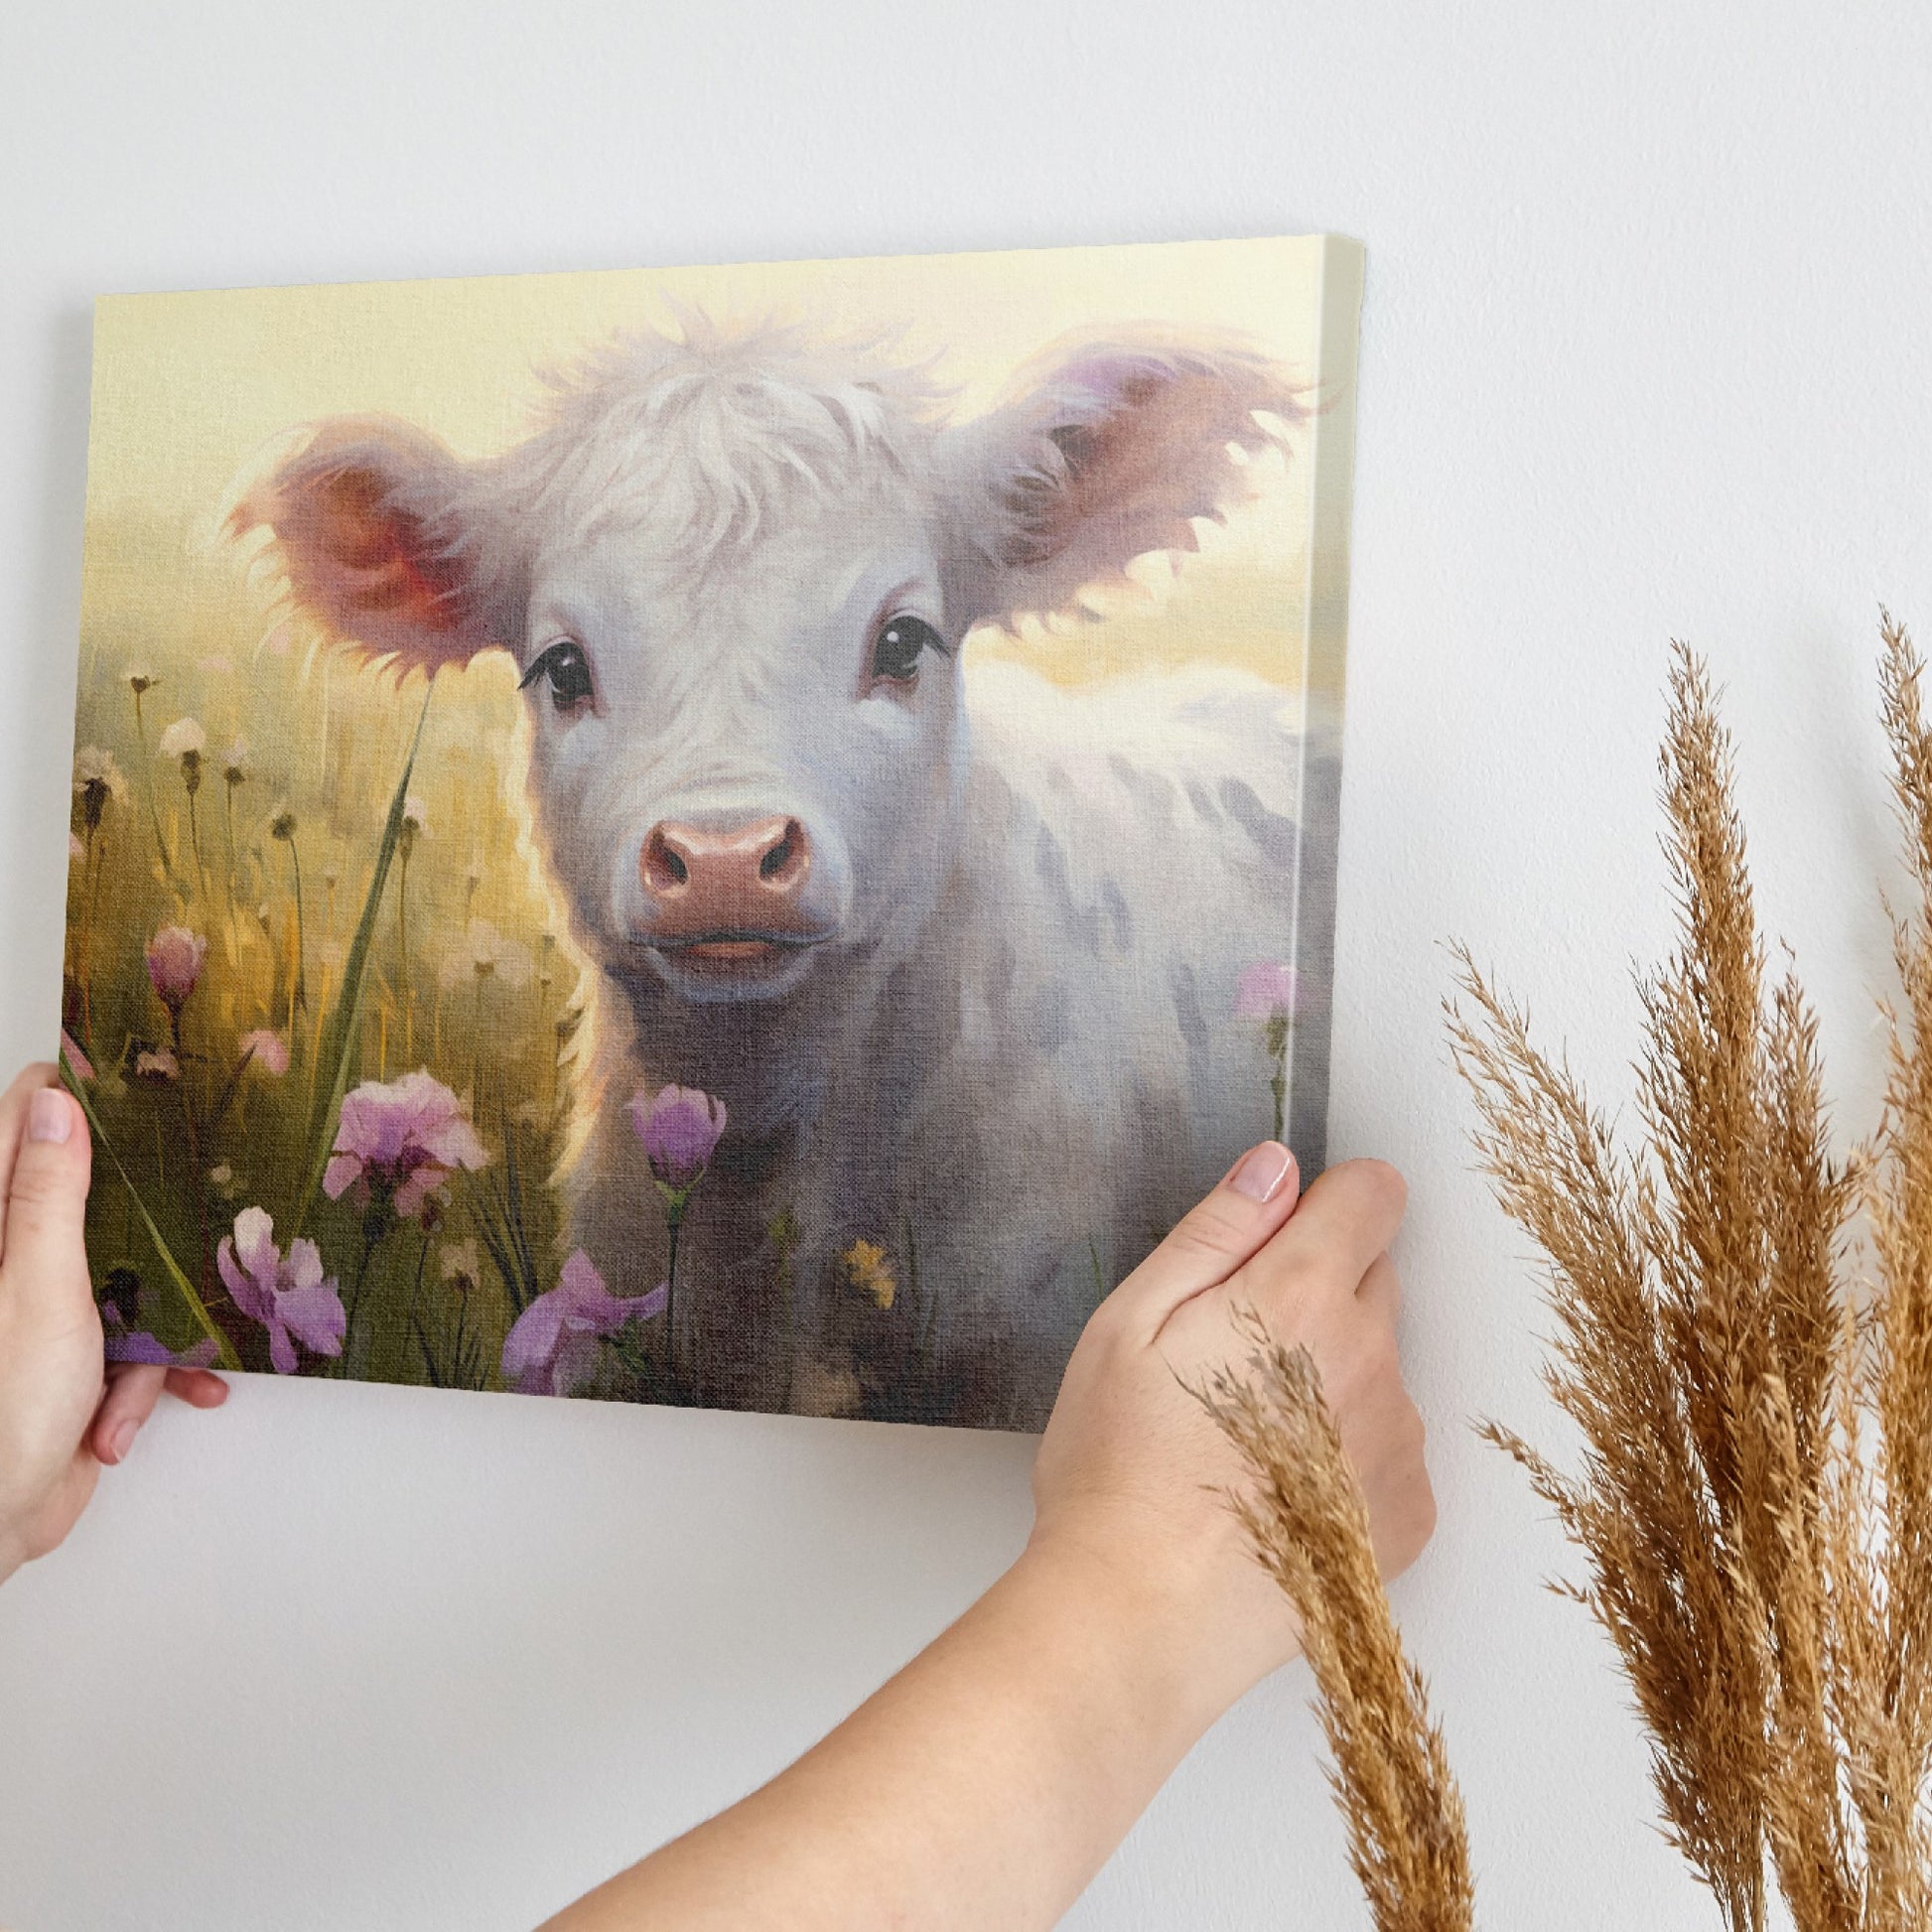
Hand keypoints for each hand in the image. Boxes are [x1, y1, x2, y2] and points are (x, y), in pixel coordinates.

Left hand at [0, 1062, 226, 1583]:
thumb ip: (50, 1196)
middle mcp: (14, 1258)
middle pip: (93, 1197)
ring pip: (130, 1273)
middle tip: (190, 1215)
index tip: (144, 1087)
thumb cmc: (1, 1414)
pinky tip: (129, 1414)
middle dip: (148, 1227)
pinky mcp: (73, 1356)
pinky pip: (134, 1342)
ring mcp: (44, 1307)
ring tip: (139, 1373)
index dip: (81, 1098)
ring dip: (153, 1327)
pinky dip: (145, 1379)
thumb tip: (56, 1103)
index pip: (26, 1122)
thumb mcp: (40, 1289)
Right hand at [1029, 1145, 1433, 1721]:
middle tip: (1231, 1354)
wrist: (1142, 1617)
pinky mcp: (1408, 1515)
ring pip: (1379, 1367)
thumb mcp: (1130, 1323)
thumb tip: (1275, 1168)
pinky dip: (1347, 1457)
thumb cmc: (1119, 1470)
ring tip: (1244, 1439)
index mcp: (1301, 1296)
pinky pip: (1389, 1449)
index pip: (1374, 1195)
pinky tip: (1276, 1491)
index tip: (1280, 1239)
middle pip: (1375, 1279)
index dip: (1326, 1202)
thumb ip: (1215, 1233)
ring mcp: (1398, 1442)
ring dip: (1332, 1378)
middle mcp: (1372, 1359)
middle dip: (1317, 1292)